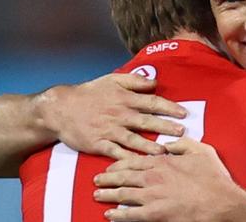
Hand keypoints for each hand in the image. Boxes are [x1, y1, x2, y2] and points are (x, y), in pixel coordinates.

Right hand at [37, 73, 186, 158]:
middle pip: (147, 122)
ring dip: (150, 146)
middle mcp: (120, 114)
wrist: (61, 108)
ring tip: (165, 151)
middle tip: (182, 133)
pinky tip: (139, 164)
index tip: (184, 114)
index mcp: (125, 98)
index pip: (152, 103)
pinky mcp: (99, 144)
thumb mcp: (113, 79)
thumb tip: (156, 83)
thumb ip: (135, 80)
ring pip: (134, 139)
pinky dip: (128, 158)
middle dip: (166, 128)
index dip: (170, 108)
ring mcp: (109, 130)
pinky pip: (116, 152)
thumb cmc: (90, 93)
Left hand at [93, 137, 237, 221]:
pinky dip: (118, 215)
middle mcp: (154, 177)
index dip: (119, 164)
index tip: (110, 167)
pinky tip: (109, 215)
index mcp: (163, 162)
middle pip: (124, 177)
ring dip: (108, 194)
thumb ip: (182, 144)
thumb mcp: (201, 151)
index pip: (134, 161)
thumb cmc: (213, 178)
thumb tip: (169, 144)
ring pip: (123, 194)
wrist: (221, 202)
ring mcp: (152, 196)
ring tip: (97, 195)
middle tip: (97, 180)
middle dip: (108, 179)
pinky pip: (130, 215)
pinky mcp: (155, 214)